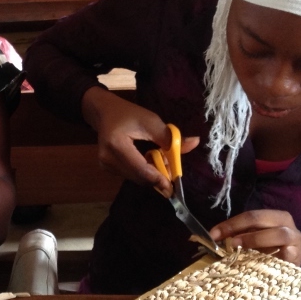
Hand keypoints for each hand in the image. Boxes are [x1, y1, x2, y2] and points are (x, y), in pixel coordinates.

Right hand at [81, 87, 198, 195]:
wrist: (105, 112)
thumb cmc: (128, 114)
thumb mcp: (151, 121)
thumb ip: (170, 137)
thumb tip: (195, 143)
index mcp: (117, 145)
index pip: (140, 168)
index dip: (158, 178)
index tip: (173, 187)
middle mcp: (107, 159)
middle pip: (138, 177)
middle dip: (157, 176)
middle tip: (171, 169)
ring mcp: (105, 165)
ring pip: (135, 178)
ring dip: (150, 174)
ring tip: (159, 160)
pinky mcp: (106, 168)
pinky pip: (130, 175)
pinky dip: (142, 172)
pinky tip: (147, 160)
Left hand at [209, 210, 300, 265]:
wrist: (290, 270)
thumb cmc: (269, 253)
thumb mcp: (253, 240)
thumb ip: (239, 236)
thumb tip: (214, 237)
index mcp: (275, 217)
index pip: (250, 215)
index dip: (230, 224)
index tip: (213, 235)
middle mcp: (287, 225)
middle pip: (262, 218)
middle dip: (240, 227)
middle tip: (227, 240)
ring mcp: (295, 242)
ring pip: (279, 234)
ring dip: (256, 239)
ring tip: (239, 247)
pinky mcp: (298, 258)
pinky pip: (289, 254)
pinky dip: (276, 256)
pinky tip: (263, 261)